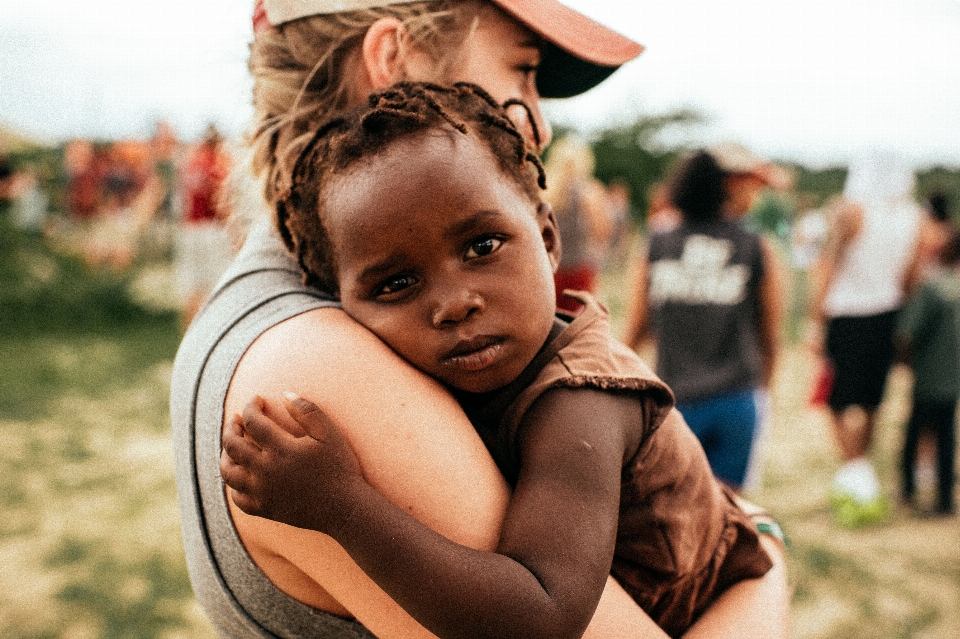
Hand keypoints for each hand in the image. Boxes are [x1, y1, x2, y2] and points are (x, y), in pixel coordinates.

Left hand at [219, 393, 364, 535]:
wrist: (345, 508)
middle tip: (237, 419)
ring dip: (225, 455)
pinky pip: (237, 498)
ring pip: (228, 472)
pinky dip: (234, 485)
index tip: (257, 399)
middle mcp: (266, 471)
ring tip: (232, 445)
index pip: (253, 421)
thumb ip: (307, 411)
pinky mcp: (265, 509)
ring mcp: (262, 492)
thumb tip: (285, 394)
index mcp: (281, 449)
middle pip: (232, 445)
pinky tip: (242, 474)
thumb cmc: (340, 467)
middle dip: (231, 427)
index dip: (251, 406)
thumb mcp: (329, 433)